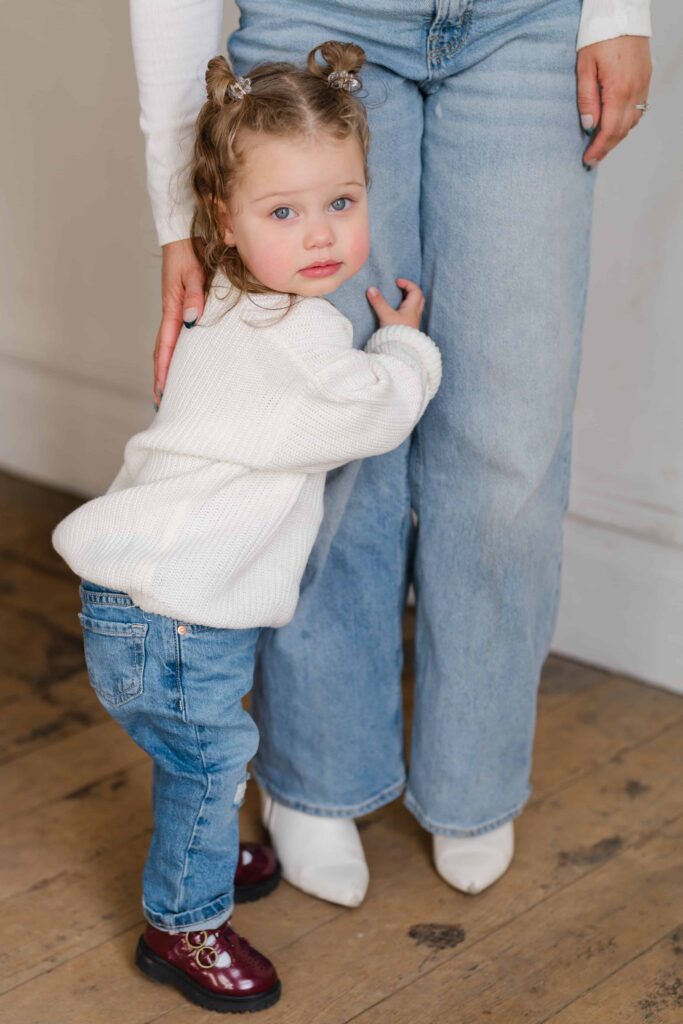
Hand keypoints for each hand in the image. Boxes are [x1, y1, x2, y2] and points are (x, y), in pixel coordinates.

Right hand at [153, 239, 205, 404]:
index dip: (164, 370)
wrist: (184, 237)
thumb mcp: (195, 274)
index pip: (166, 347)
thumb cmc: (189, 253)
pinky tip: (181, 362)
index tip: (163, 391)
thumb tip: (192, 321)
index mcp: (172, 310)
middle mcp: (172, 315)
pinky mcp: (183, 308)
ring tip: (167, 390)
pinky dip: (174, 353)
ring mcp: (176, 312)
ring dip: (166, 368)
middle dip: (161, 376)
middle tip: (161, 402)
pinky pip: (177, 336)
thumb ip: (196, 296)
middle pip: (163, 352)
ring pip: (168, 346)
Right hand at [367, 278, 424, 329]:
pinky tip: (398, 313)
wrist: (400, 352)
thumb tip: (371, 289)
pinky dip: (406, 310)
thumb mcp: (386, 316)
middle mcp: (415, 315)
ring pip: (416, 308)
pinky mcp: (409, 330)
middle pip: (419, 298)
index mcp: (412, 309)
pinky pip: (411, 316)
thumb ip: (378, 302)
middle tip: (400, 288)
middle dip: (410, 290)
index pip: (415, 290)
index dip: (407, 283)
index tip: (396, 282)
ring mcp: (413, 323)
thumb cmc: (396, 334)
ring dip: (409, 301)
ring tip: (399, 299)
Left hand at [577, 36, 651, 168]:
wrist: (622, 12)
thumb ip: (586, 98)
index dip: (598, 149)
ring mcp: (643, 85)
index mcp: (618, 90)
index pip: (609, 130)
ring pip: (632, 122)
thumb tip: (589, 126)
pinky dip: (626, 122)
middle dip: (607, 147)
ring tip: (601, 145)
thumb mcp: (584, 67)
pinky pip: (639, 109)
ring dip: (617, 136)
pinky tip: (615, 124)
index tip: (587, 160)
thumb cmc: (599, 36)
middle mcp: (635, 91)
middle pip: (622, 131)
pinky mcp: (645, 79)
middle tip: (592, 159)